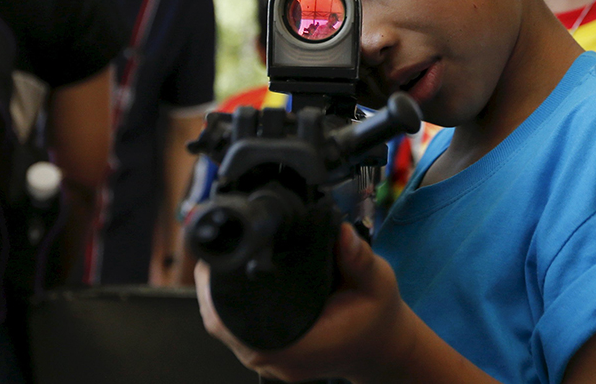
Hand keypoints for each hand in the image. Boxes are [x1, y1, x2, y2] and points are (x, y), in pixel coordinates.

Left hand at [194, 223, 412, 382]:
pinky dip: (231, 310)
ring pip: (226, 332)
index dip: (216, 295)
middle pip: (222, 326)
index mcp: (301, 345)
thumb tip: (341, 233)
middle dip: (211, 290)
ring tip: (218, 267)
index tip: (214, 265)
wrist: (383, 349)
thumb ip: (358, 258)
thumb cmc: (378, 318)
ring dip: (218, 300)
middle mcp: (280, 359)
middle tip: (212, 255)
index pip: (237, 325)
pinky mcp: (273, 356)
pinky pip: (238, 334)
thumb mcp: (377, 282)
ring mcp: (274, 362)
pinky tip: (232, 288)